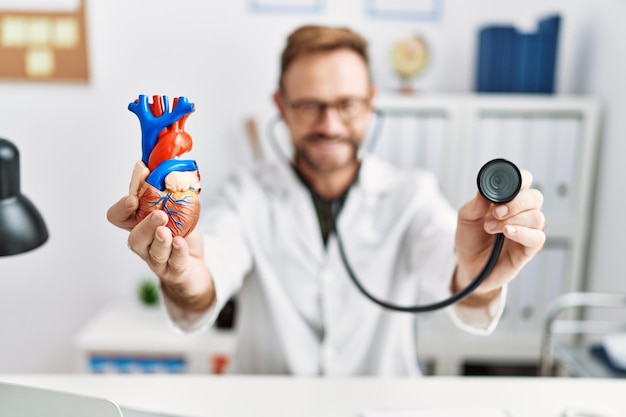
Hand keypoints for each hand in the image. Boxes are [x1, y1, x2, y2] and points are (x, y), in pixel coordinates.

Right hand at [106, 161, 213, 311]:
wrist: (194, 266)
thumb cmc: (181, 236)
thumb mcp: (177, 208)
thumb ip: (171, 188)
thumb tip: (171, 157)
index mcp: (139, 224)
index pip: (118, 216)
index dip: (122, 207)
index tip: (133, 197)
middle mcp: (144, 243)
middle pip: (134, 238)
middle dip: (145, 225)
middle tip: (159, 214)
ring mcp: (158, 260)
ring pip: (152, 253)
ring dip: (159, 240)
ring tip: (167, 230)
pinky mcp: (174, 271)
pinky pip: (173, 264)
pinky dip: (177, 253)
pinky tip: (180, 243)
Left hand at [454, 169, 545, 299]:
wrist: (468, 265)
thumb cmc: (471, 238)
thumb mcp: (465, 218)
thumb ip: (474, 205)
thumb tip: (483, 192)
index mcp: (508, 199)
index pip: (524, 181)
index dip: (519, 179)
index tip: (503, 187)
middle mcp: (521, 213)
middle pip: (535, 197)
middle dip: (516, 202)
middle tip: (495, 212)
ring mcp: (527, 230)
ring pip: (537, 217)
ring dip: (513, 220)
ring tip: (490, 227)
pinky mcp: (529, 249)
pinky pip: (537, 237)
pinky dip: (523, 232)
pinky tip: (507, 232)